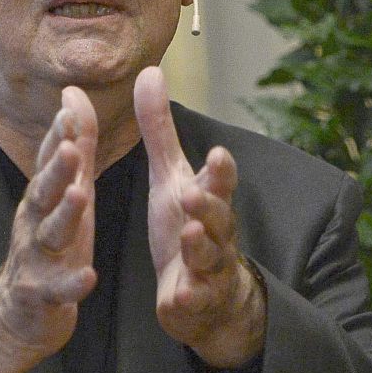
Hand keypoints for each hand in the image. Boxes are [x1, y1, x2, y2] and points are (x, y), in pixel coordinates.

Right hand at [0, 88, 98, 372]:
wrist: (17, 312)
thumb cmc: (50, 243)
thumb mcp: (66, 191)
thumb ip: (74, 146)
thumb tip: (73, 94)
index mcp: (44, 197)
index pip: (49, 161)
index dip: (58, 136)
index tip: (69, 109)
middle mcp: (35, 221)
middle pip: (44, 192)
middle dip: (56, 169)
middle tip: (69, 147)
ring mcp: (35, 258)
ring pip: (49, 233)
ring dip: (64, 214)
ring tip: (81, 196)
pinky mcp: (41, 294)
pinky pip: (57, 289)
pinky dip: (71, 284)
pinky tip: (87, 277)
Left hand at [134, 66, 264, 367]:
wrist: (209, 295)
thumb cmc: (187, 225)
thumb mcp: (170, 176)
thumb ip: (159, 130)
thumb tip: (151, 71)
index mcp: (207, 200)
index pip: (220, 182)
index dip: (220, 171)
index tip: (217, 153)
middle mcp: (215, 233)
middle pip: (219, 217)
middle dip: (209, 205)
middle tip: (193, 193)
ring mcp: (207, 269)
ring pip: (209, 258)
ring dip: (201, 247)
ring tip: (190, 236)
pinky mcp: (193, 302)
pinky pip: (193, 301)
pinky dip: (188, 298)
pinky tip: (178, 296)